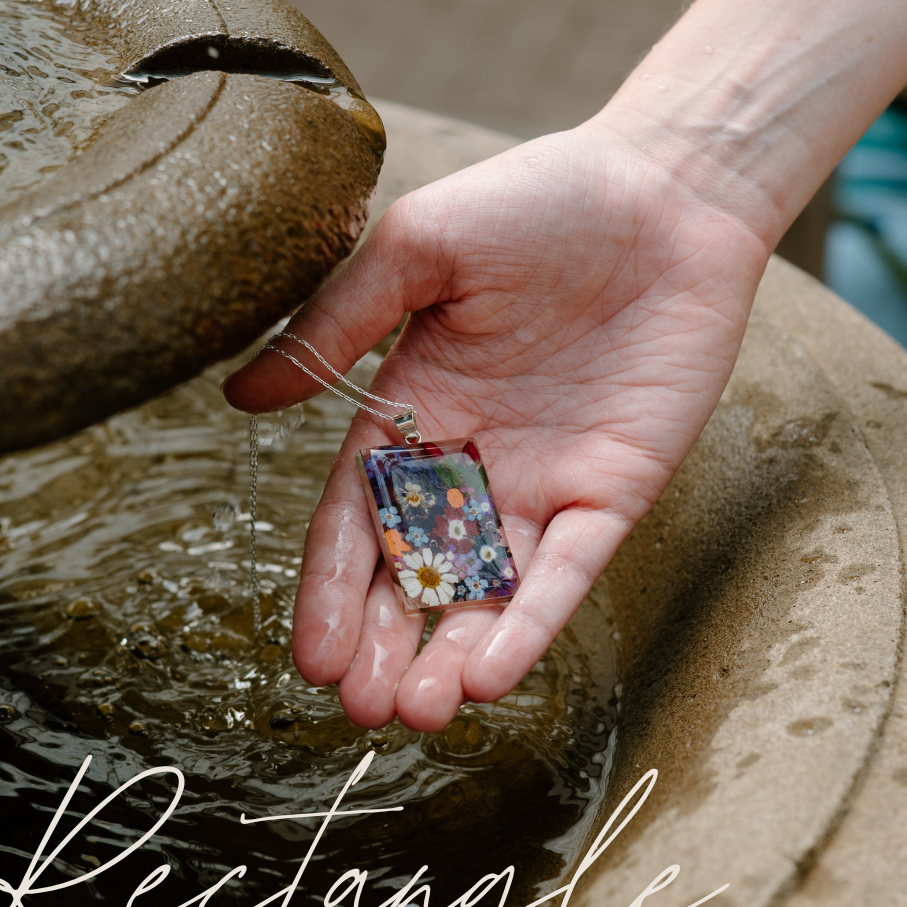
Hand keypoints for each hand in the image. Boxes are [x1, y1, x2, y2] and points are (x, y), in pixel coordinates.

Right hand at [223, 117, 771, 731]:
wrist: (667, 193)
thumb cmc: (538, 203)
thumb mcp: (419, 250)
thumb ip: (337, 326)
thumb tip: (238, 396)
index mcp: (414, 408)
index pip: (359, 517)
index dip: (332, 588)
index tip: (312, 658)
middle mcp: (473, 459)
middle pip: (418, 573)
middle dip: (387, 643)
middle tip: (363, 711)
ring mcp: (544, 482)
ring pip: (491, 590)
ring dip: (454, 653)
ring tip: (421, 713)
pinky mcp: (615, 491)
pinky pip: (568, 570)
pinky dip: (533, 620)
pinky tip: (493, 672)